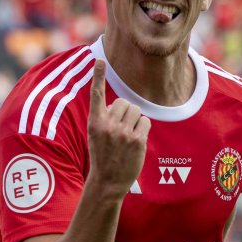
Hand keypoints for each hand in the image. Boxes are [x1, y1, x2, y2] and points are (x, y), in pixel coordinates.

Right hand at [86, 60, 149, 194]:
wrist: (107, 182)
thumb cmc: (102, 156)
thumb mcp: (96, 135)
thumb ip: (106, 118)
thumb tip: (120, 106)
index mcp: (94, 122)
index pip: (97, 95)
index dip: (98, 76)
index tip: (100, 60)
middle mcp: (108, 125)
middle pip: (125, 102)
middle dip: (127, 112)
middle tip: (122, 129)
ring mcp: (123, 133)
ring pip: (137, 111)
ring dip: (136, 120)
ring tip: (128, 136)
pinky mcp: (137, 140)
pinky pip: (146, 122)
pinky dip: (143, 129)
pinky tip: (136, 141)